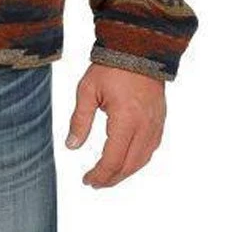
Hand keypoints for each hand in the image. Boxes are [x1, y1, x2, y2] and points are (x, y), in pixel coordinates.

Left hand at [65, 63, 165, 187]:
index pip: (113, 159)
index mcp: (126, 120)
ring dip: (125, 172)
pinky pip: (150, 149)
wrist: (139, 49)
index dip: (99, 175)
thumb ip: (80, 120)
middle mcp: (145, 126)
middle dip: (111, 178)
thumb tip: (71, 146)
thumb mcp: (87, 90)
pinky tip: (125, 161)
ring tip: (108, 176)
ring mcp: (156, 125)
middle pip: (129, 165)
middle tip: (95, 183)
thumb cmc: (111, 67)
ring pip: (142, 160)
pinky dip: (137, 160)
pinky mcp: (160, 120)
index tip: (87, 180)